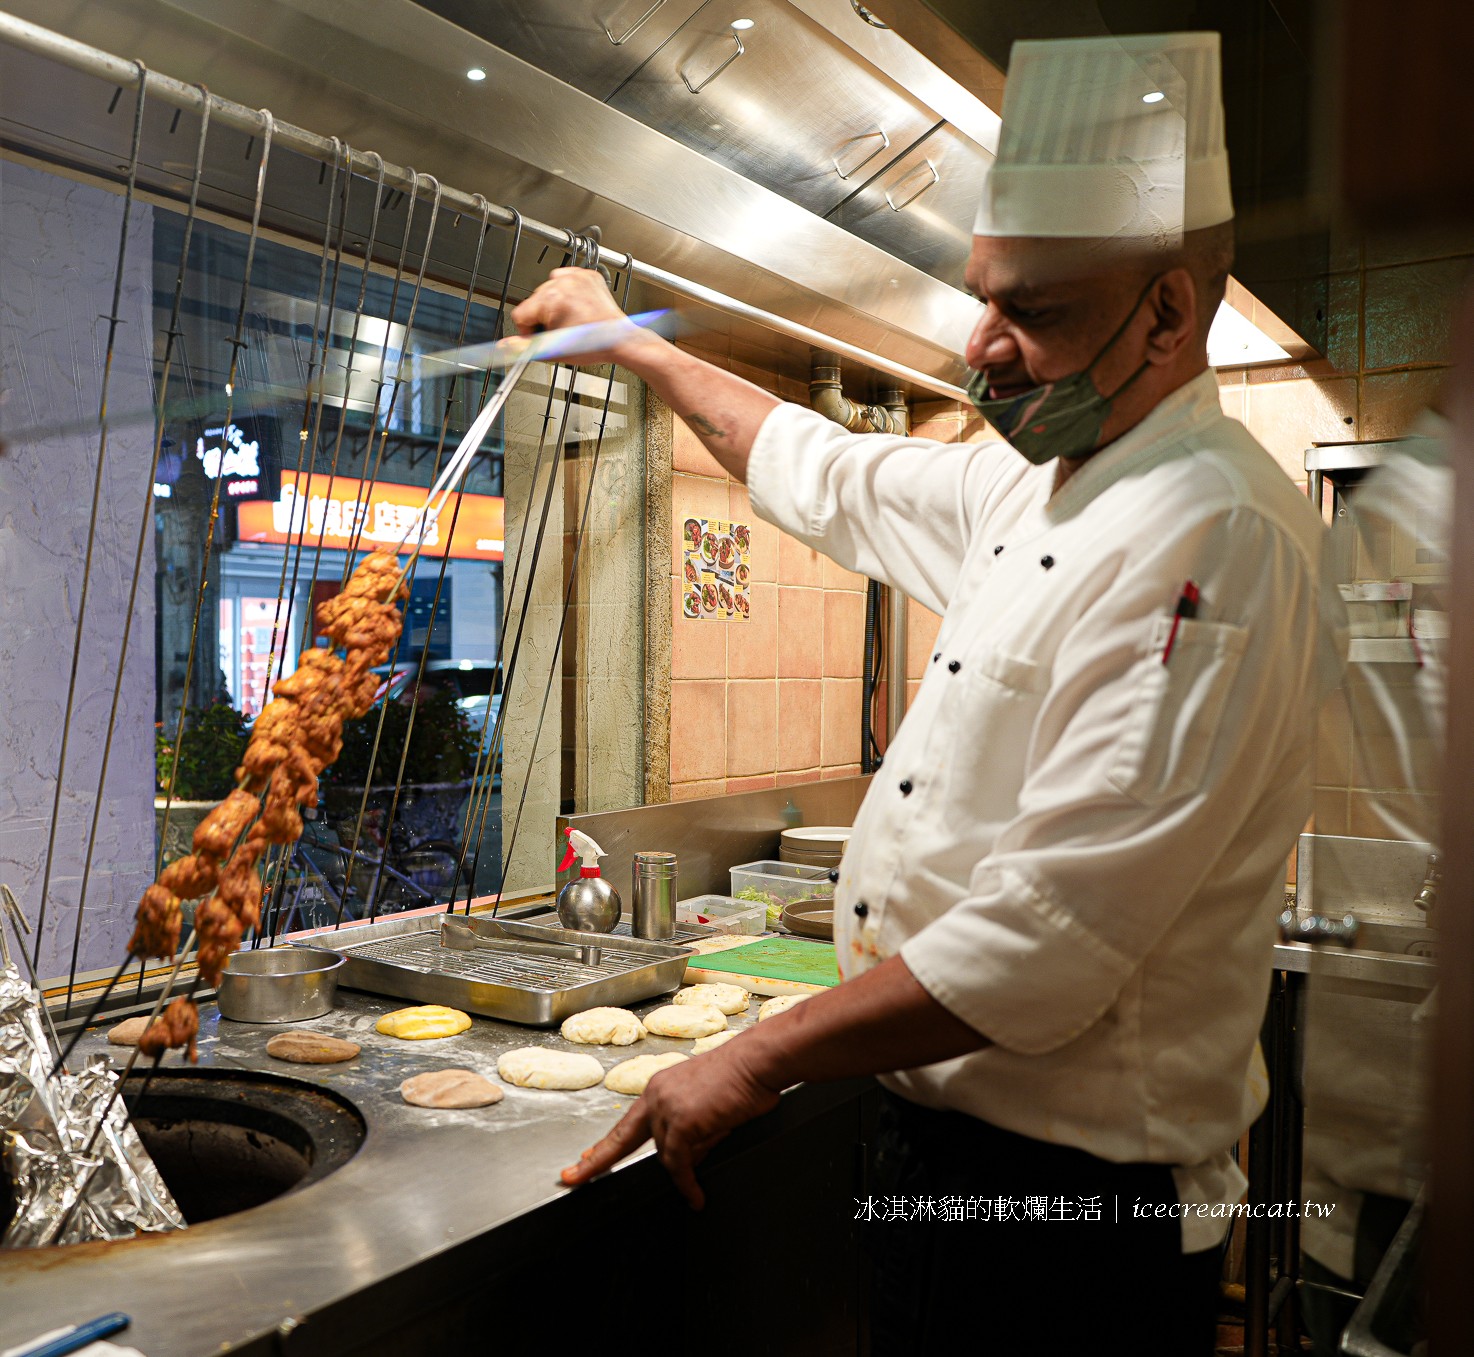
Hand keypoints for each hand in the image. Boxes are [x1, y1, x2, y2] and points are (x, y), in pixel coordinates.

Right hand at [510, 267, 656, 366]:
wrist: (619, 339)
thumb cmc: (593, 345)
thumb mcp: (554, 349)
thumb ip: (525, 346)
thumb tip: (505, 346)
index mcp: (550, 300)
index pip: (520, 314)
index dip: (528, 331)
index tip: (541, 337)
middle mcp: (562, 283)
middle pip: (534, 301)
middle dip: (543, 317)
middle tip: (560, 330)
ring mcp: (576, 277)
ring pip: (548, 289)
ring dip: (554, 303)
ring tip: (570, 318)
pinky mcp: (587, 275)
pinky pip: (566, 279)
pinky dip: (567, 291)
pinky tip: (575, 306)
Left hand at [559, 1042, 780, 1208]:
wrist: (757, 1062)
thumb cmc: (742, 1078)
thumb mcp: (708, 1104)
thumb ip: (690, 1129)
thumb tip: (687, 1159)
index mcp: (660, 1087)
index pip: (626, 1122)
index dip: (605, 1144)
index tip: (585, 1157)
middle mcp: (657, 1095)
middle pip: (626, 1139)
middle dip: (597, 1161)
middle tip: (574, 1177)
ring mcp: (667, 1108)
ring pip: (666, 1155)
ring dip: (688, 1164)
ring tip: (715, 1147)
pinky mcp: (683, 1122)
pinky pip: (680, 1163)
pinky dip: (687, 1183)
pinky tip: (694, 1195)